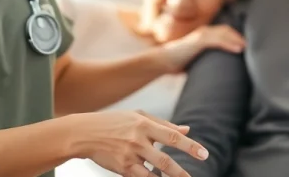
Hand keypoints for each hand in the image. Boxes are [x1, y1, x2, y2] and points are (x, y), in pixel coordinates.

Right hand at [70, 109, 208, 176]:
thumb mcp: (138, 116)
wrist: (84, 133)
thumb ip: (164, 123)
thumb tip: (187, 130)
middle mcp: (137, 140)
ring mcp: (129, 155)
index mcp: (143, 123)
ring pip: (155, 172)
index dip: (190, 146)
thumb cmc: (114, 122)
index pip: (172, 136)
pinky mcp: (122, 168)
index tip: (204, 154)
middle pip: (165, 159)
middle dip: (182, 171)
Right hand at [159, 24, 245, 72]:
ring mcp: (201, 35)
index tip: (246, 45)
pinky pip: (217, 40)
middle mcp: (203, 32)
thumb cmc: (178, 62)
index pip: (223, 32)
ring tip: (248, 47)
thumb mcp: (195, 60)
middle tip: (251, 46)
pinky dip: (230, 44)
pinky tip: (239, 49)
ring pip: (224, 33)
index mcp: (203, 36)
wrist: (162, 61)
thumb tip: (216, 72)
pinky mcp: (198, 41)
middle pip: (227, 30)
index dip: (235, 36)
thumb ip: (205, 60)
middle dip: (239, 36)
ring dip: (238, 39)